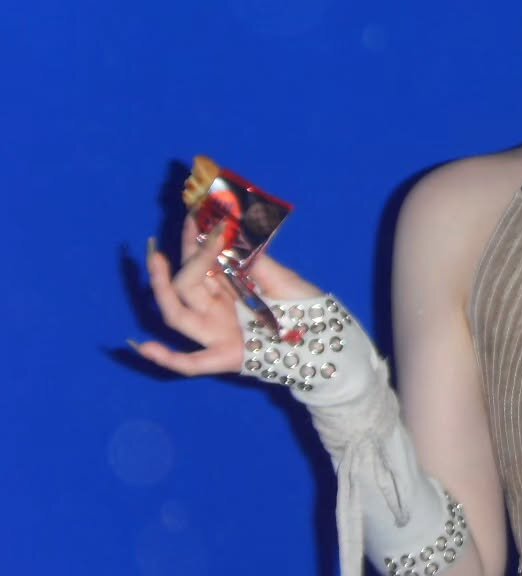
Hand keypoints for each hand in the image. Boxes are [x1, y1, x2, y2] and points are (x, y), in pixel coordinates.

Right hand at [131, 215, 320, 376]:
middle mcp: (215, 308)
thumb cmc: (304, 305)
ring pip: (177, 313)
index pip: (202, 262)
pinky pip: (189, 362)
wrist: (325, 338)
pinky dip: (165, 358)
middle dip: (188, 254)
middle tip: (193, 224)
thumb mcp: (282, 277)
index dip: (197, 239)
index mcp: (228, 286)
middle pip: (187, 282)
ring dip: (162, 287)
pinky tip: (142, 346)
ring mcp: (216, 333)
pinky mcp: (224, 358)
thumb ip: (256, 260)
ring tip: (156, 259)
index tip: (196, 212)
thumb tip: (232, 231)